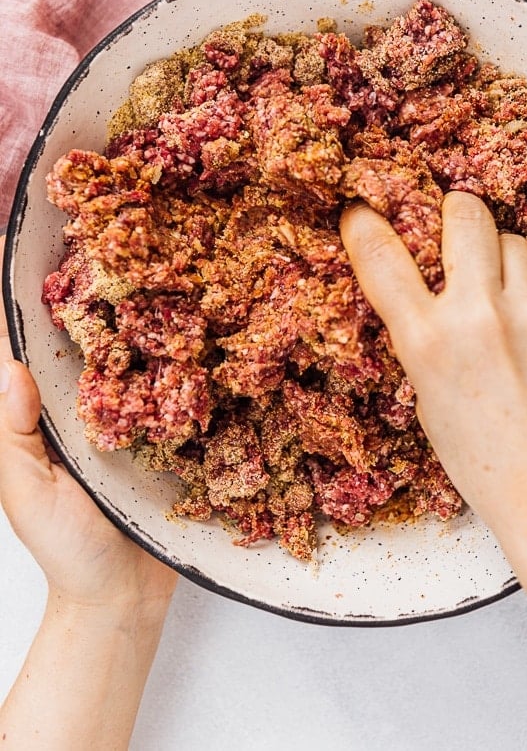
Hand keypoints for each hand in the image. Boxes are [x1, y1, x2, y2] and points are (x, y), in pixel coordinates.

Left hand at [0, 237, 175, 612]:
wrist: (127, 599)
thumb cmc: (69, 551)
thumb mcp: (27, 496)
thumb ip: (12, 438)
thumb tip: (9, 370)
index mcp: (43, 408)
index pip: (25, 341)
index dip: (17, 293)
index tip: (20, 243)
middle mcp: (89, 398)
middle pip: (84, 328)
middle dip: (87, 278)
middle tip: (105, 226)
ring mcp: (134, 409)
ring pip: (136, 345)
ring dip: (143, 303)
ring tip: (159, 253)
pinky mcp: (173, 426)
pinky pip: (180, 381)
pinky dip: (189, 349)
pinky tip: (207, 317)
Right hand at [340, 191, 526, 552]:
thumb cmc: (487, 465)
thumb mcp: (428, 401)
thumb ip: (424, 342)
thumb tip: (425, 298)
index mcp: (428, 342)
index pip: (379, 256)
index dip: (363, 222)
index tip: (360, 211)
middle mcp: (479, 316)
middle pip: (464, 212)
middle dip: (453, 211)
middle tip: (450, 228)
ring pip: (510, 242)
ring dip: (496, 257)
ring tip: (497, 294)